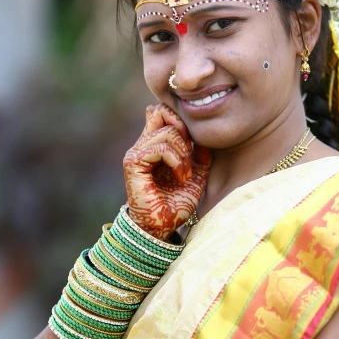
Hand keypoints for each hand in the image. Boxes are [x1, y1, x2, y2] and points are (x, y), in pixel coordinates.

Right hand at [123, 104, 210, 239]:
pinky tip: (180, 176)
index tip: (192, 146)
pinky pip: (161, 146)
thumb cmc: (176, 205)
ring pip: (166, 130)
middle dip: (182, 128)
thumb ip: (199, 157)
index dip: (180, 120)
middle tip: (189, 154)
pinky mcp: (134, 162)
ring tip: (185, 173)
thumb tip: (204, 140)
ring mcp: (136, 152)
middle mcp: (143, 145)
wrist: (162, 227)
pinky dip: (177, 160)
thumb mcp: (196, 177)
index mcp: (155, 146)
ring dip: (183, 152)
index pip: (161, 113)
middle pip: (159, 111)